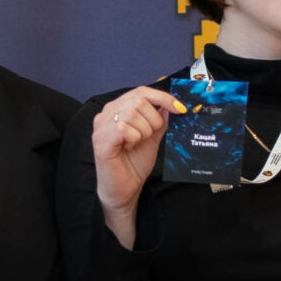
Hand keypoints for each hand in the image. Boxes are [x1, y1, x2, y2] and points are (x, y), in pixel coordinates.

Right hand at [91, 85, 183, 246]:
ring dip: (143, 131)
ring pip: (132, 113)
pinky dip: (134, 138)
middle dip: (152, 119)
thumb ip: (159, 119)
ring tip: (137, 143)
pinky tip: (128, 148)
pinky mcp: (101, 140)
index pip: (141, 91)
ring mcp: (101, 126)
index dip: (162, 97)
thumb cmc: (133, 163)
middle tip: (149, 136)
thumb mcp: (152, 137)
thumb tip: (171, 104)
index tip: (180, 108)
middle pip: (138, 100)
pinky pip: (123, 128)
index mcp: (117, 109)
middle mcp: (106, 114)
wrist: (124, 189)